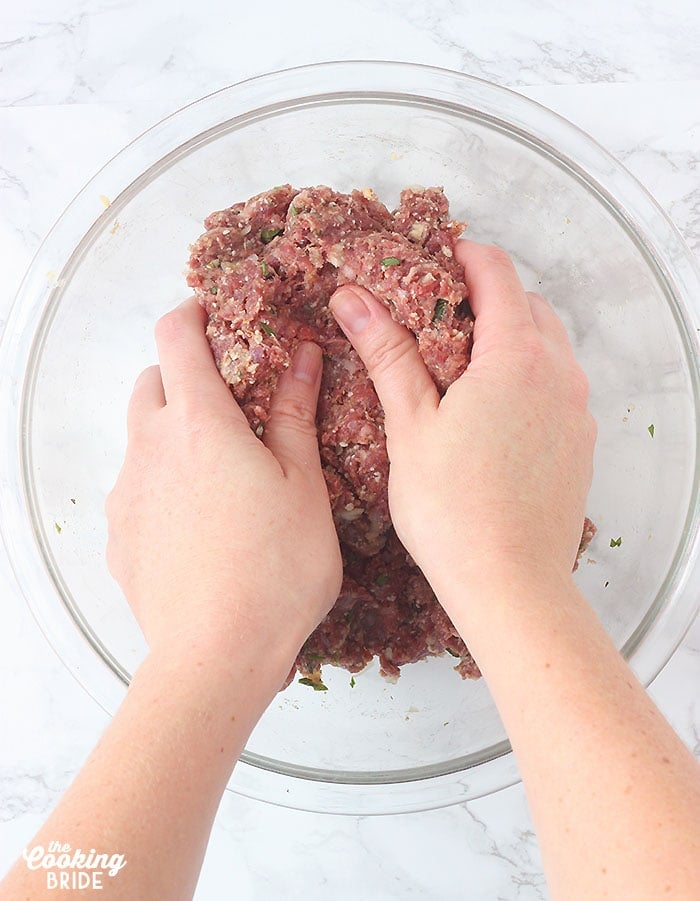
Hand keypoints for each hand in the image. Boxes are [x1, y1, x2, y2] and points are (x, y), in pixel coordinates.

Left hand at [106, 298, 341, 664]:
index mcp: (200, 423)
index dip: (192, 313)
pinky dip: (161, 484)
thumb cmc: (275, 568)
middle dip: (182, 375)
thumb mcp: (302, 485)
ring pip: (141, 438)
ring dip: (172, 433)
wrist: (216, 656)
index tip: (213, 314)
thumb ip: (294, 414)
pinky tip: (199, 525)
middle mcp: (150, 448)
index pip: (176, 336)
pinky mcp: (118, 538)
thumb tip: (300, 356)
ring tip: (220, 473)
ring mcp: (126, 495)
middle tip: (230, 402)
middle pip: (150, 382)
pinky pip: (135, 490)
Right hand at [329, 240, 595, 605]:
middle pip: (527, 304)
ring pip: (547, 345)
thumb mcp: (410, 424)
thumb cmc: (452, 509)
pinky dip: (527, 377)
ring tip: (458, 368)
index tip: (428, 264)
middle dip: (483, 297)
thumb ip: (388, 354)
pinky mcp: (579, 443)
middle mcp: (559, 373)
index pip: (497, 272)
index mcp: (516, 356)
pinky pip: (557, 385)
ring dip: (508, 337)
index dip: (461, 256)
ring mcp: (576, 410)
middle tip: (433, 319)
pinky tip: (488, 412)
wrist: (511, 584)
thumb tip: (354, 298)